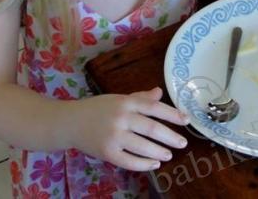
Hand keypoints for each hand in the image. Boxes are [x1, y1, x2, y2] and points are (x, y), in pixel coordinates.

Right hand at [69, 86, 189, 170]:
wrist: (70, 122)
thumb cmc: (97, 109)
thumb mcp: (118, 99)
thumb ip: (139, 98)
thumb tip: (159, 93)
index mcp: (125, 102)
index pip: (154, 107)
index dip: (172, 114)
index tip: (186, 120)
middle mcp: (120, 117)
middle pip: (152, 128)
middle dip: (171, 136)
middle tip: (183, 143)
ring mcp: (113, 136)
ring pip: (143, 146)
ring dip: (160, 152)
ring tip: (169, 154)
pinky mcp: (107, 153)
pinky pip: (130, 161)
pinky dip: (145, 164)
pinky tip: (154, 164)